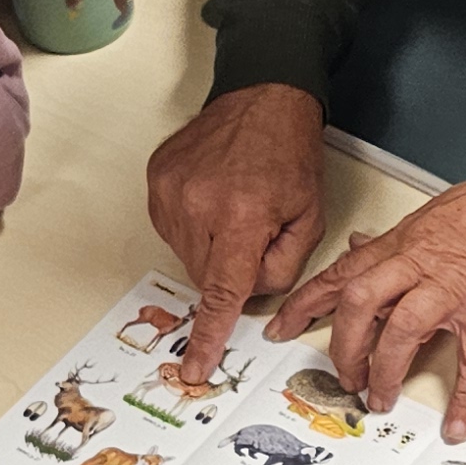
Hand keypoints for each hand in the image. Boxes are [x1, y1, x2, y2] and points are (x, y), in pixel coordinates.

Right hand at [145, 85, 330, 384]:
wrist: (263, 98)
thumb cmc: (290, 154)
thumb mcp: (309, 218)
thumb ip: (283, 268)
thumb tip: (251, 296)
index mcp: (240, 217)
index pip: (221, 292)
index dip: (209, 334)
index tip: (197, 366)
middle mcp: (197, 204)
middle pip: (205, 277)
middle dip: (230, 270)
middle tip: (253, 236)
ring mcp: (170, 190)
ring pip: (186, 255)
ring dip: (211, 248)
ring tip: (235, 209)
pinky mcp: (156, 180)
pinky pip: (171, 228)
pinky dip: (194, 226)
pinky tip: (215, 199)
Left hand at [269, 143, 465, 441]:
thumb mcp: (434, 215)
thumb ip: (395, 241)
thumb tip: (360, 249)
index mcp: (404, 243)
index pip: (341, 274)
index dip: (305, 304)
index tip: (280, 329)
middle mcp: (422, 263)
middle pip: (360, 305)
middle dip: (344, 347)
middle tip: (343, 379)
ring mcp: (456, 287)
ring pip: (402, 330)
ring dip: (385, 371)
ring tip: (380, 399)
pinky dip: (465, 398)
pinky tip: (457, 423)